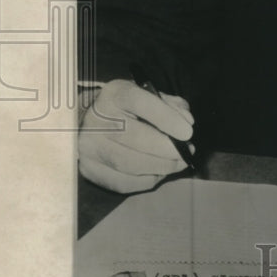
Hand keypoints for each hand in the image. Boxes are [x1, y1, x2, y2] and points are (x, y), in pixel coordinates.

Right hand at [79, 79, 194, 193]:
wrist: (92, 122)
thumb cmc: (129, 110)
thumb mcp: (150, 97)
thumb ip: (172, 105)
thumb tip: (187, 121)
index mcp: (115, 95)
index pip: (139, 102)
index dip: (166, 118)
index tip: (187, 132)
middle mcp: (97, 119)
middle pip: (136, 138)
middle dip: (168, 150)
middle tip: (186, 153)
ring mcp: (89, 146)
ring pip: (130, 164)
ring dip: (161, 167)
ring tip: (178, 163)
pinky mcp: (89, 169)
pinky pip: (123, 182)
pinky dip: (147, 180)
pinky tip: (159, 172)